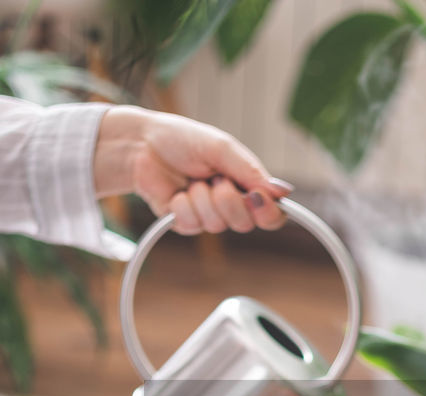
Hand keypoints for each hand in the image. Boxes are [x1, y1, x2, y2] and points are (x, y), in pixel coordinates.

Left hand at [92, 106, 291, 234]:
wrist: (141, 145)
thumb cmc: (182, 140)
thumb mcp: (222, 148)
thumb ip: (251, 171)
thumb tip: (283, 191)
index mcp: (246, 185)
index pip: (271, 214)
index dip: (268, 213)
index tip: (256, 197)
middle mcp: (230, 204)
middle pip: (245, 224)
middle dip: (228, 200)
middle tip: (215, 179)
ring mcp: (207, 216)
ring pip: (217, 226)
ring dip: (202, 198)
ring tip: (192, 179)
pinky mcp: (184, 223)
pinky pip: (192, 225)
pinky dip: (183, 204)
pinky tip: (178, 191)